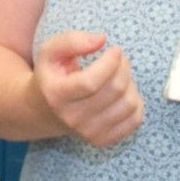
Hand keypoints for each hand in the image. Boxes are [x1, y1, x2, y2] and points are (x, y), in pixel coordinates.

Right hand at [32, 30, 142, 147]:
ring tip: (119, 76)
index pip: (91, 82)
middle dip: (123, 67)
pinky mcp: (103, 140)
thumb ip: (72, 41)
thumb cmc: (51, 76)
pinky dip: (136, 102)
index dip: (110, 62)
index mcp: (57, 95)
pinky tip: (123, 93)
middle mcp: (72, 118)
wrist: (42, 111)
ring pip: (129, 104)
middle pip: (114, 90)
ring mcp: (89, 133)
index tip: (115, 49)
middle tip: (119, 59)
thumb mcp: (50, 51)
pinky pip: (135, 120)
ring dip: (130, 83)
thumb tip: (102, 40)